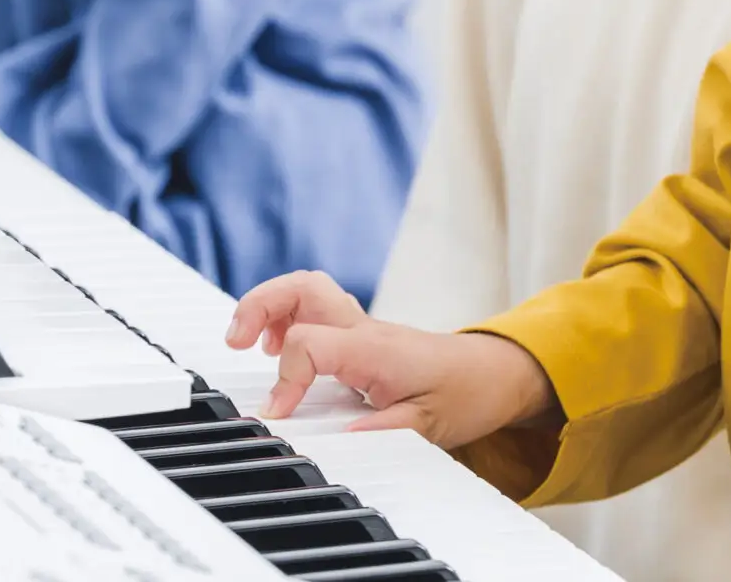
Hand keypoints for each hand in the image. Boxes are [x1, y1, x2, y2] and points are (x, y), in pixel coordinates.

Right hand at [226, 270, 559, 446]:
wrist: (495, 373)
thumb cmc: (466, 394)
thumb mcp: (428, 426)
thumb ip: (380, 433)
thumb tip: (334, 443)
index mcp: (375, 349)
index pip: (309, 344)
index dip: (285, 379)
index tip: (279, 413)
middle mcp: (364, 330)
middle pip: (303, 287)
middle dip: (259, 305)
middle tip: (235, 342)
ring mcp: (361, 327)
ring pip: (307, 289)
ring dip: (269, 306)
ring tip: (248, 342)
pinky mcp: (359, 334)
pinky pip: (315, 309)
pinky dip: (286, 318)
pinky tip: (277, 346)